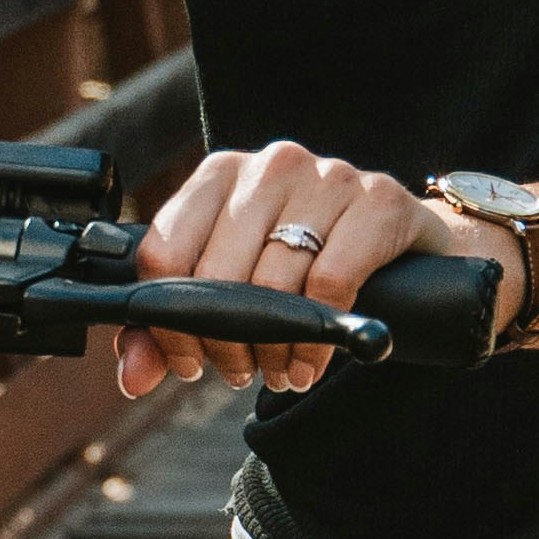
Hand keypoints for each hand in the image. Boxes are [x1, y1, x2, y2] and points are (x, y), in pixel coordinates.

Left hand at [120, 136, 457, 401]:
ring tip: (281, 369)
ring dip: (271, 350)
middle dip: (223, 343)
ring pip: (270, 285)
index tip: (189, 358)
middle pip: (213, 276)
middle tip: (243, 370)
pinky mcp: (379, 201)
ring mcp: (327, 176)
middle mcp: (269, 164)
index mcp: (219, 173)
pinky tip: (312, 362)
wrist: (406, 246)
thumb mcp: (234, 287)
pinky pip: (329, 286)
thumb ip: (169, 328)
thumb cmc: (306, 264)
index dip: (167, 323)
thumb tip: (133, 374)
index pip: (163, 252)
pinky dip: (315, 340)